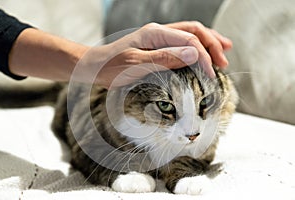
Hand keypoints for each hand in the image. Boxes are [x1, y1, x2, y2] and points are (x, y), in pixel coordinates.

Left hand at [75, 22, 231, 87]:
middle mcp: (158, 32)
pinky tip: (203, 54)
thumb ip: (164, 58)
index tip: (211, 74)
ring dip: (209, 42)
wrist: (95, 67)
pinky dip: (197, 47)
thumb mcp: (135, 65)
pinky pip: (182, 42)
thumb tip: (194, 55)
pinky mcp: (157, 46)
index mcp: (154, 33)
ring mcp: (158, 38)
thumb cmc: (111, 68)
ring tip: (225, 51)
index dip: (204, 56)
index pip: (189, 40)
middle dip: (212, 45)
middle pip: (194, 31)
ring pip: (191, 34)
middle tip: (224, 62)